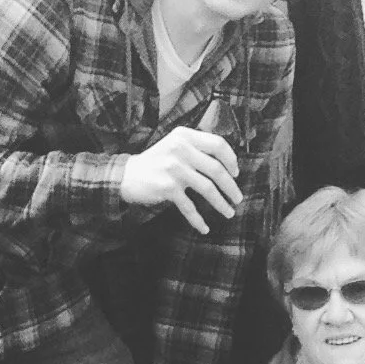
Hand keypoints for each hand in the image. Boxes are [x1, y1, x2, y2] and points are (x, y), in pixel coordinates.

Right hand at [122, 127, 242, 233]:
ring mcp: (174, 169)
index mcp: (184, 136)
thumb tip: (227, 163)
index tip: (236, 173)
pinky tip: (204, 228)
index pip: (218, 144)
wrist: (126, 175)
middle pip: (216, 169)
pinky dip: (198, 220)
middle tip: (238, 198)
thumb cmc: (156, 161)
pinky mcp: (167, 187)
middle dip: (231, 186)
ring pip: (207, 188)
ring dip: (221, 203)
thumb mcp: (174, 144)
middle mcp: (180, 149)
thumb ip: (196, 147)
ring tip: (229, 212)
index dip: (231, 160)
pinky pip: (189, 207)